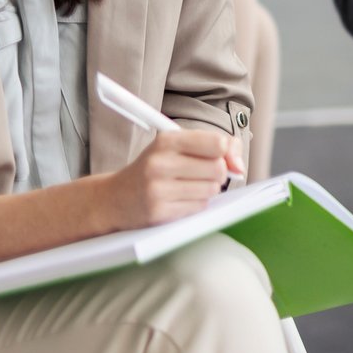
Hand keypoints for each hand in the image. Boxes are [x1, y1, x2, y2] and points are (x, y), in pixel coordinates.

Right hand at [104, 129, 245, 228]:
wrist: (114, 198)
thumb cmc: (154, 168)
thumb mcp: (177, 146)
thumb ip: (216, 146)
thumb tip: (238, 166)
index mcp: (166, 141)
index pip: (217, 143)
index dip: (227, 152)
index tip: (223, 157)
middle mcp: (160, 163)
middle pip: (218, 168)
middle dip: (218, 173)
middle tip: (202, 174)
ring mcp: (157, 189)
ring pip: (212, 189)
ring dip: (208, 189)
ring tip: (188, 186)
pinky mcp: (159, 212)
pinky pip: (199, 206)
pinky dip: (196, 203)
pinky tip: (179, 199)